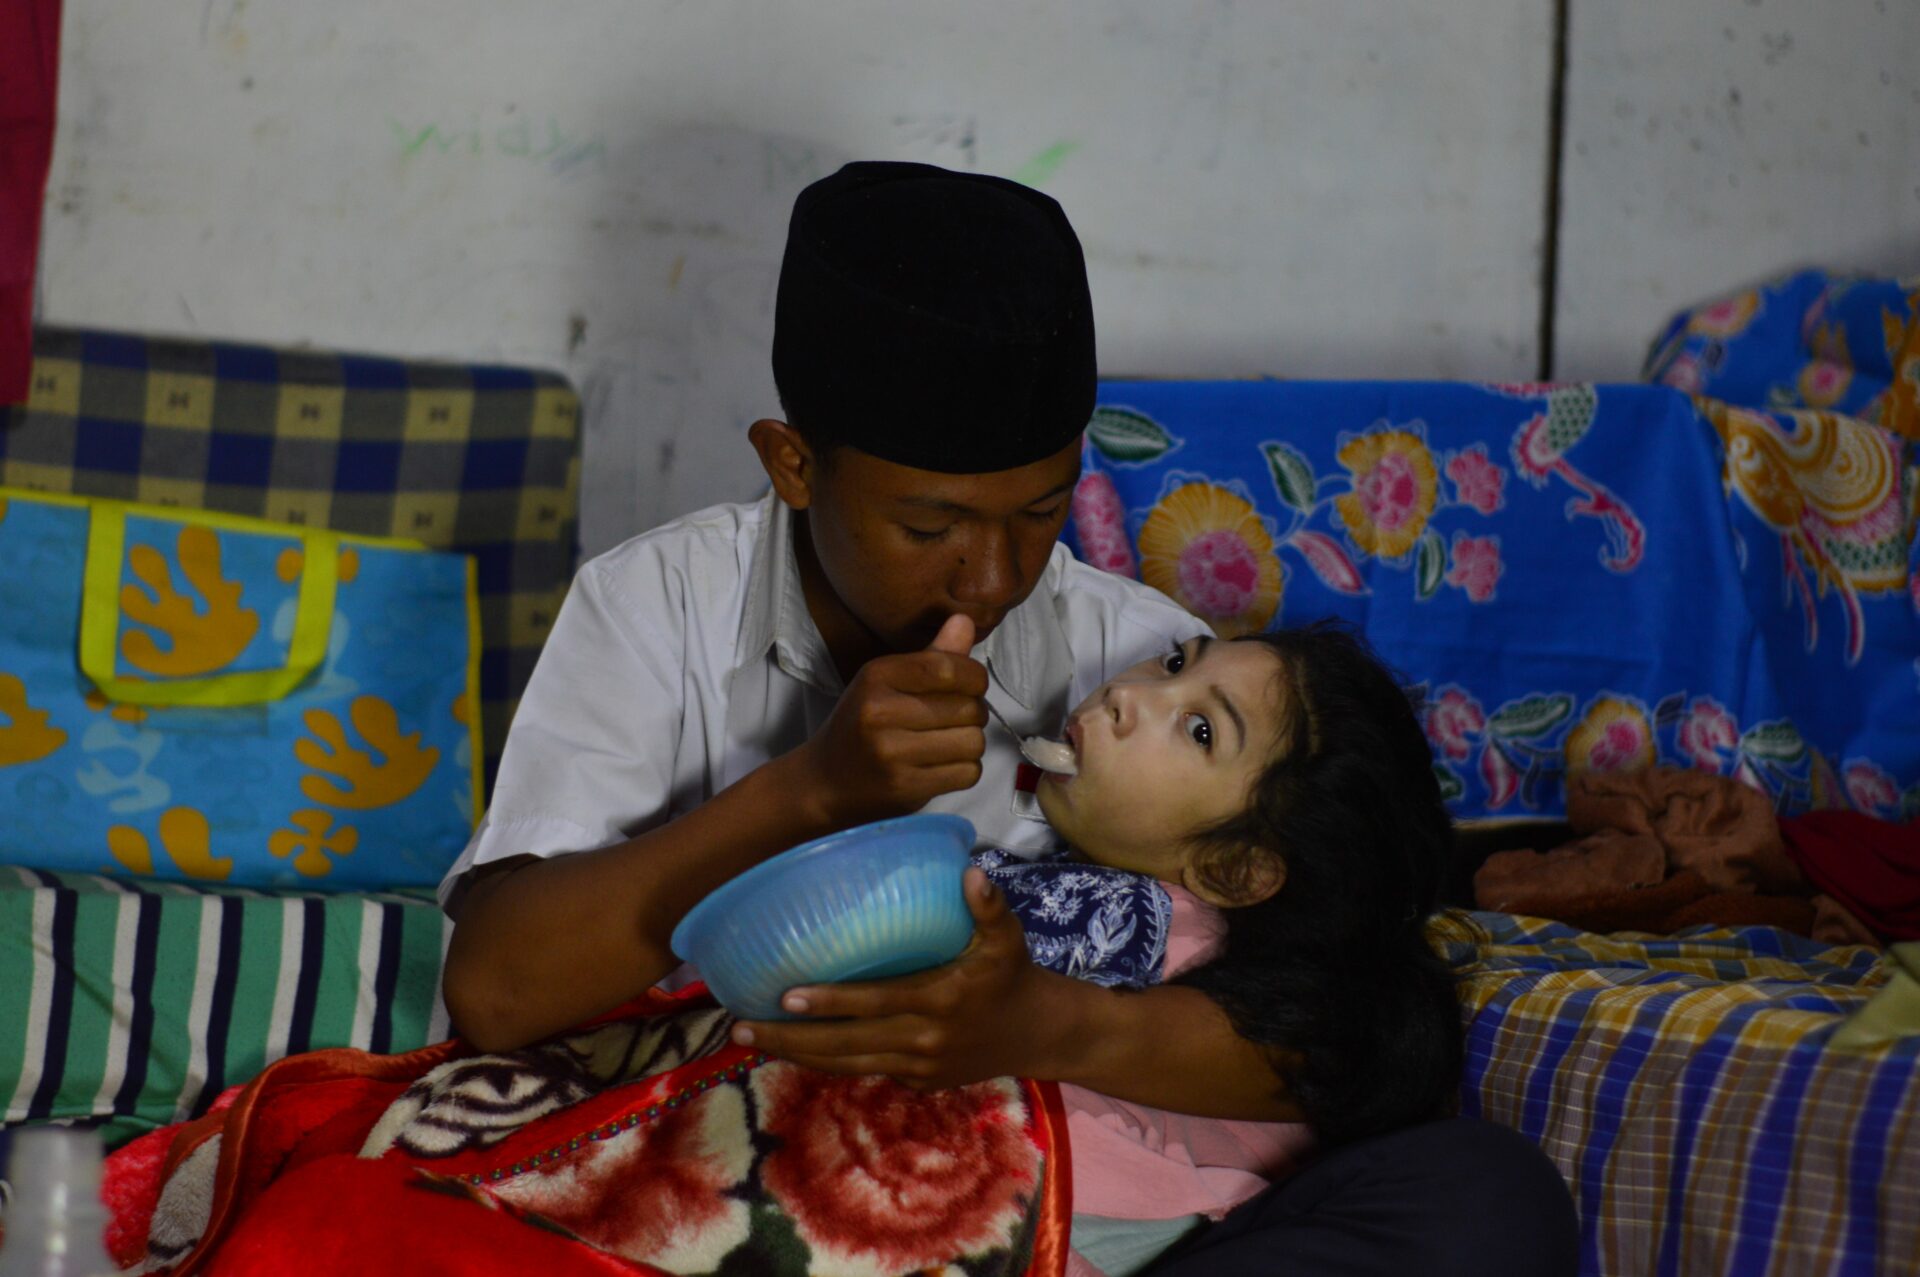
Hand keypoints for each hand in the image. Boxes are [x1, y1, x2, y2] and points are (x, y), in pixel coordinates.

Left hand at [732, 868, 1047, 1089]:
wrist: (1036, 1034)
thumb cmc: (1012, 975)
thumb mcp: (1007, 938)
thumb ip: (988, 906)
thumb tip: (970, 872)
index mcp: (940, 1001)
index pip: (875, 1003)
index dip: (830, 1002)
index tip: (784, 995)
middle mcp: (923, 1040)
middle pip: (846, 1045)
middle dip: (790, 1039)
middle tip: (739, 1027)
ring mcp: (917, 1066)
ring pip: (846, 1065)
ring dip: (796, 1055)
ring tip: (749, 1042)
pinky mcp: (916, 1081)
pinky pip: (863, 1071)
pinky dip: (826, 1062)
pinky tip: (792, 1049)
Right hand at [790, 614, 988, 829]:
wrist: (824, 782)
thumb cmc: (861, 725)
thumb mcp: (886, 683)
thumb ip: (932, 656)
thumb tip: (965, 620)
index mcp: (876, 676)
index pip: (948, 668)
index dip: (975, 677)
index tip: (973, 685)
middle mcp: (880, 712)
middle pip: (968, 707)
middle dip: (973, 713)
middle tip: (954, 719)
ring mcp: (892, 753)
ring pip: (972, 742)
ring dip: (970, 743)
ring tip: (949, 742)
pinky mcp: (906, 787)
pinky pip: (968, 773)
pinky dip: (965, 769)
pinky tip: (943, 765)